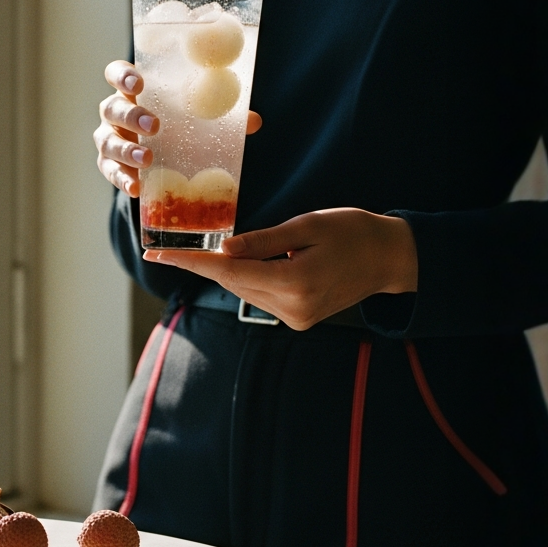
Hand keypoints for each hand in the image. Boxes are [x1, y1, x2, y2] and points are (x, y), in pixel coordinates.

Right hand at [94, 60, 260, 195]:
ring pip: (107, 140)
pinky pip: (110, 171)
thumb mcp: (198, 118)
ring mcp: (109, 139)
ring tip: (146, 158)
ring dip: (126, 149)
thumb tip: (254, 121)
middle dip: (131, 115)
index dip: (122, 76)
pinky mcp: (109, 165)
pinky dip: (122, 179)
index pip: (116, 74)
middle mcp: (115, 112)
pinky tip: (136, 188)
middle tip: (154, 125)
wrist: (164, 159)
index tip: (139, 83)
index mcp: (133, 91)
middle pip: (112, 108)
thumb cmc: (179, 126)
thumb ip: (223, 117)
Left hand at [144, 208, 417, 329]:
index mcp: (294, 283)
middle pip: (232, 283)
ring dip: (226, 270)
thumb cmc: (352, 232)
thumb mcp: (306, 226)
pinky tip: (244, 260)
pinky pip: (260, 296)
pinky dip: (247, 278)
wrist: (390, 258)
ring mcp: (296, 319)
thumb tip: (224, 249)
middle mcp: (291, 309)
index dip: (189, 262)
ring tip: (210, 248)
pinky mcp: (299, 320)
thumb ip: (263, 241)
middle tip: (170, 247)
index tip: (157, 256)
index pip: (228, 272)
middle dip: (204, 264)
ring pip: (243, 291)